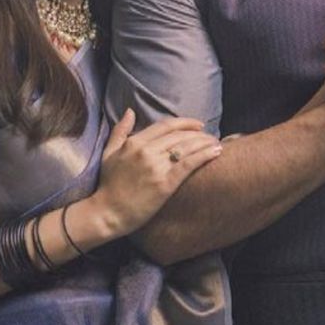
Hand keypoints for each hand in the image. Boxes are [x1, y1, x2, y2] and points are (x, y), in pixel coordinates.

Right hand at [95, 110, 222, 235]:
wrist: (107, 213)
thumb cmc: (108, 184)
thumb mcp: (109, 153)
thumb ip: (120, 131)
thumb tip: (130, 111)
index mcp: (135, 142)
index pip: (166, 125)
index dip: (185, 122)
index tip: (198, 124)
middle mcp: (147, 151)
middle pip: (180, 135)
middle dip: (199, 133)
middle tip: (210, 135)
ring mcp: (157, 167)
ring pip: (187, 147)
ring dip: (205, 142)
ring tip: (217, 143)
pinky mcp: (165, 184)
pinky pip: (189, 164)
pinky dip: (205, 155)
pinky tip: (216, 152)